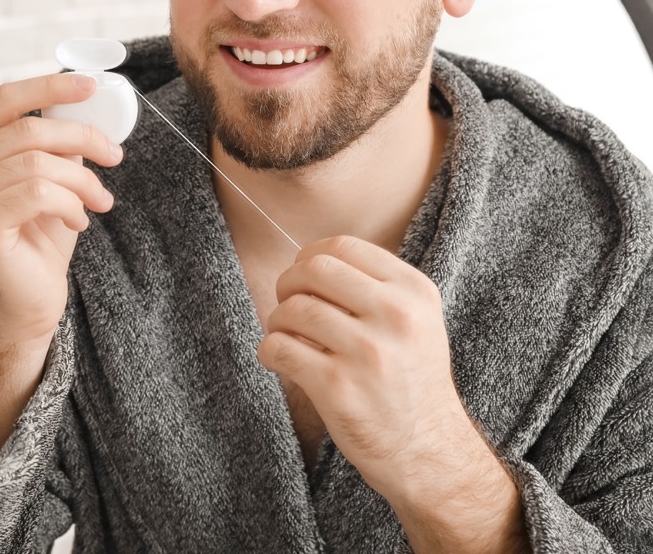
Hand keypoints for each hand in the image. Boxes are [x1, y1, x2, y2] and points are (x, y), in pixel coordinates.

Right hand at [0, 73, 122, 346]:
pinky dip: (69, 204)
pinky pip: (37, 193)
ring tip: (99, 201)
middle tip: (115, 156)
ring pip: (37, 163)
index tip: (90, 85)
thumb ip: (55, 142)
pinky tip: (78, 221)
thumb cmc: (38, 237)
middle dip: (82, 138)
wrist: (27, 300)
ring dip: (82, 180)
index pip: (5, 100)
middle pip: (28, 130)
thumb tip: (84, 103)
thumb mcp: (50, 177)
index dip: (48, 86)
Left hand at [256, 236, 477, 501]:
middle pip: (314, 269)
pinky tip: (280, 359)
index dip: (311, 256)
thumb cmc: (411, 381)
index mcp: (415, 293)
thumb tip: (310, 260)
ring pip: (292, 309)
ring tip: (286, 336)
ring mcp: (367, 352)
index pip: (344, 247)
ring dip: (277, 321)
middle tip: (288, 304)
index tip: (304, 276)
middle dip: (288, 283)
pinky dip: (269, 350)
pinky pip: (279, 348)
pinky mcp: (338, 386)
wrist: (427, 450)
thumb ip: (375, 285)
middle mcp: (396, 317)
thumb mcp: (418, 321)